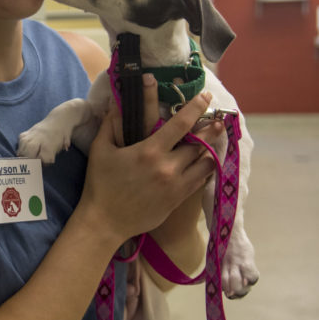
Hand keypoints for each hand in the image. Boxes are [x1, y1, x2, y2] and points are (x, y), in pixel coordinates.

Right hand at [82, 74, 216, 243]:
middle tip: (219, 120)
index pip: (181, 124)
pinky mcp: (177, 200)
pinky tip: (206, 163)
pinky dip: (205, 170)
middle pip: (199, 144)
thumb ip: (110, 123)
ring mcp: (176, 185)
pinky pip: (199, 181)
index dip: (196, 107)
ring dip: (211, 150)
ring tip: (216, 141)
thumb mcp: (100, 150)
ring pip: (204, 164)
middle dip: (211, 129)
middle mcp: (167, 167)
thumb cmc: (100, 184)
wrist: (105, 222)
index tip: (206, 96)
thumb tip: (116, 101)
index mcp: (149, 151)